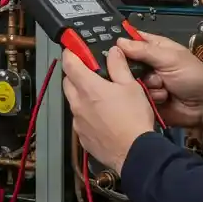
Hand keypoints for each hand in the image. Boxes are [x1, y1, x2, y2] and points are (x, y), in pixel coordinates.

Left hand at [61, 47, 156, 172]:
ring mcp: (78, 122)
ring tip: (101, 97)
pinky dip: (87, 115)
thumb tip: (113, 52)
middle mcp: (78, 104)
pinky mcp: (82, 137)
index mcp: (88, 88)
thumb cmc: (134, 118)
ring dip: (81, 96)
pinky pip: (80, 120)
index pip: (69, 63)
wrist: (135, 153)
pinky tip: (103, 117)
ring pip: (73, 102)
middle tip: (91, 72)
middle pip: (67, 82)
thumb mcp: (131, 86)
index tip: (74, 48)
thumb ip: (119, 66)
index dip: (70, 53)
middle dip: (75, 74)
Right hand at [116, 31, 202, 128]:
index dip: (121, 42)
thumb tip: (120, 42)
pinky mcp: (146, 100)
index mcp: (155, 49)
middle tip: (141, 71)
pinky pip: (137, 97)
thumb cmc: (194, 77)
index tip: (111, 47)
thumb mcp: (171, 58)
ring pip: (131, 81)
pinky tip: (162, 98)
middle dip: (132, 68)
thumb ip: (145, 50)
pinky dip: (150, 97)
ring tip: (163, 87)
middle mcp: (148, 65)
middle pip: (126, 63)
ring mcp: (147, 83)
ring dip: (147, 85)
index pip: (133, 40)